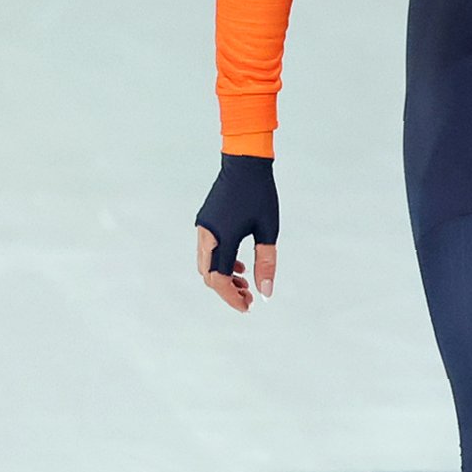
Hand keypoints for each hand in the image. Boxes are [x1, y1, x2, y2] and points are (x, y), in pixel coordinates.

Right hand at [195, 154, 279, 312]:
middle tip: (249, 297)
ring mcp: (204, 228)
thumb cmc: (259, 195)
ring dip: (224, 277)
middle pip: (209, 276)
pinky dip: (221, 263)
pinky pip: (208, 251)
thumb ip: (266, 263)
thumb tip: (266, 293)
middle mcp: (207, 235)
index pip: (219, 281)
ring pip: (207, 265)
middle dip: (228, 290)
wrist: (244, 163)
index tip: (248, 307)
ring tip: (246, 283)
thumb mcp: (268, 231)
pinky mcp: (206, 221)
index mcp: (222, 239)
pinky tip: (240, 265)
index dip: (232, 298)